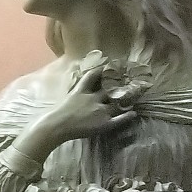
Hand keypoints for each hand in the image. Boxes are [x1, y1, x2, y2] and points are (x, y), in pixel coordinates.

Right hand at [12, 67, 136, 161]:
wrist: (58, 125)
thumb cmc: (57, 113)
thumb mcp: (66, 97)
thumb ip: (75, 91)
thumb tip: (80, 87)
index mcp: (82, 91)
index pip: (93, 77)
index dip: (101, 71)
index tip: (108, 66)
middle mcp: (94, 98)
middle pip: (109, 89)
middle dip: (117, 85)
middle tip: (127, 81)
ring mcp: (100, 111)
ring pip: (115, 103)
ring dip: (124, 100)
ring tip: (133, 97)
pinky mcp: (104, 123)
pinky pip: (118, 119)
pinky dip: (127, 116)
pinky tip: (133, 113)